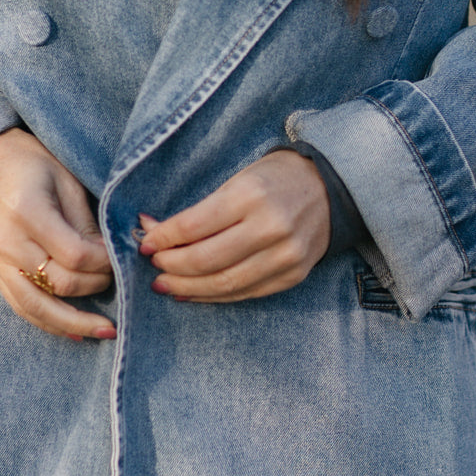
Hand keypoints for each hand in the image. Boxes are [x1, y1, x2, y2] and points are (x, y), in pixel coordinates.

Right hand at [0, 128, 115, 338]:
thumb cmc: (33, 163)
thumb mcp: (67, 180)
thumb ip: (86, 222)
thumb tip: (110, 259)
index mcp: (27, 212)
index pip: (74, 255)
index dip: (104, 263)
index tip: (120, 258)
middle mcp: (7, 242)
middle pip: (59, 283)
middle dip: (95, 286)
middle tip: (118, 281)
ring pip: (37, 306)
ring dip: (74, 323)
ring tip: (105, 331)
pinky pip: (21, 306)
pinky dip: (49, 322)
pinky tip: (74, 331)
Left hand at [138, 150, 329, 302]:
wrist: (329, 189)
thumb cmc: (275, 179)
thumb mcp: (236, 181)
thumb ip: (198, 211)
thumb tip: (152, 230)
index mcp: (251, 195)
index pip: (193, 226)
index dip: (163, 238)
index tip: (146, 242)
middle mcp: (270, 227)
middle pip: (205, 260)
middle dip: (171, 266)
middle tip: (154, 265)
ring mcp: (285, 256)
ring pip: (224, 283)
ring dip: (187, 287)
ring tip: (166, 284)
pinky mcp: (292, 276)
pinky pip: (244, 293)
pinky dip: (214, 296)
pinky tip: (193, 292)